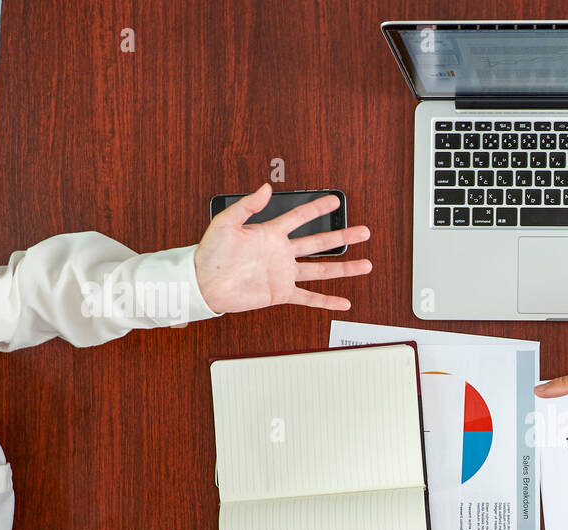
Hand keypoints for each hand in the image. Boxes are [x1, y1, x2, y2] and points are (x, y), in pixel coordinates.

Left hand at [193, 183, 371, 313]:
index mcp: (270, 234)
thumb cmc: (210, 253)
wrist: (203, 284)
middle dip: (342, 237)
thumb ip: (247, 206)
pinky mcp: (280, 293)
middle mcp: (281, 253)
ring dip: (344, 268)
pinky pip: (308, 297)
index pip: (300, 218)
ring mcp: (283, 273)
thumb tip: (265, 188)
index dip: (318, 209)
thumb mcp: (225, 223)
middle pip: (320, 243)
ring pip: (321, 270)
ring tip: (365, 264)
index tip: (335, 201)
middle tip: (362, 232)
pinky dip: (326, 302)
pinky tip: (343, 302)